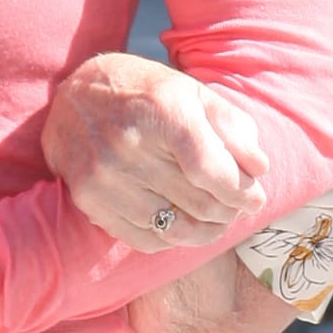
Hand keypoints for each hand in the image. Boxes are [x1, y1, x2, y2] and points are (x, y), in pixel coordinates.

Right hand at [42, 49, 270, 252]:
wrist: (73, 95)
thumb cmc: (145, 93)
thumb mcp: (193, 92)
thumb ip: (232, 126)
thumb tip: (259, 169)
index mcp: (162, 111)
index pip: (212, 171)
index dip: (242, 192)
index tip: (255, 198)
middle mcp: (128, 145)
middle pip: (199, 203)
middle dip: (229, 212)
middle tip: (238, 209)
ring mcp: (103, 176)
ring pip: (174, 229)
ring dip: (205, 231)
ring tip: (216, 221)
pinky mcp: (88, 199)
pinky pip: (144, 239)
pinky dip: (171, 237)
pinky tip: (181, 223)